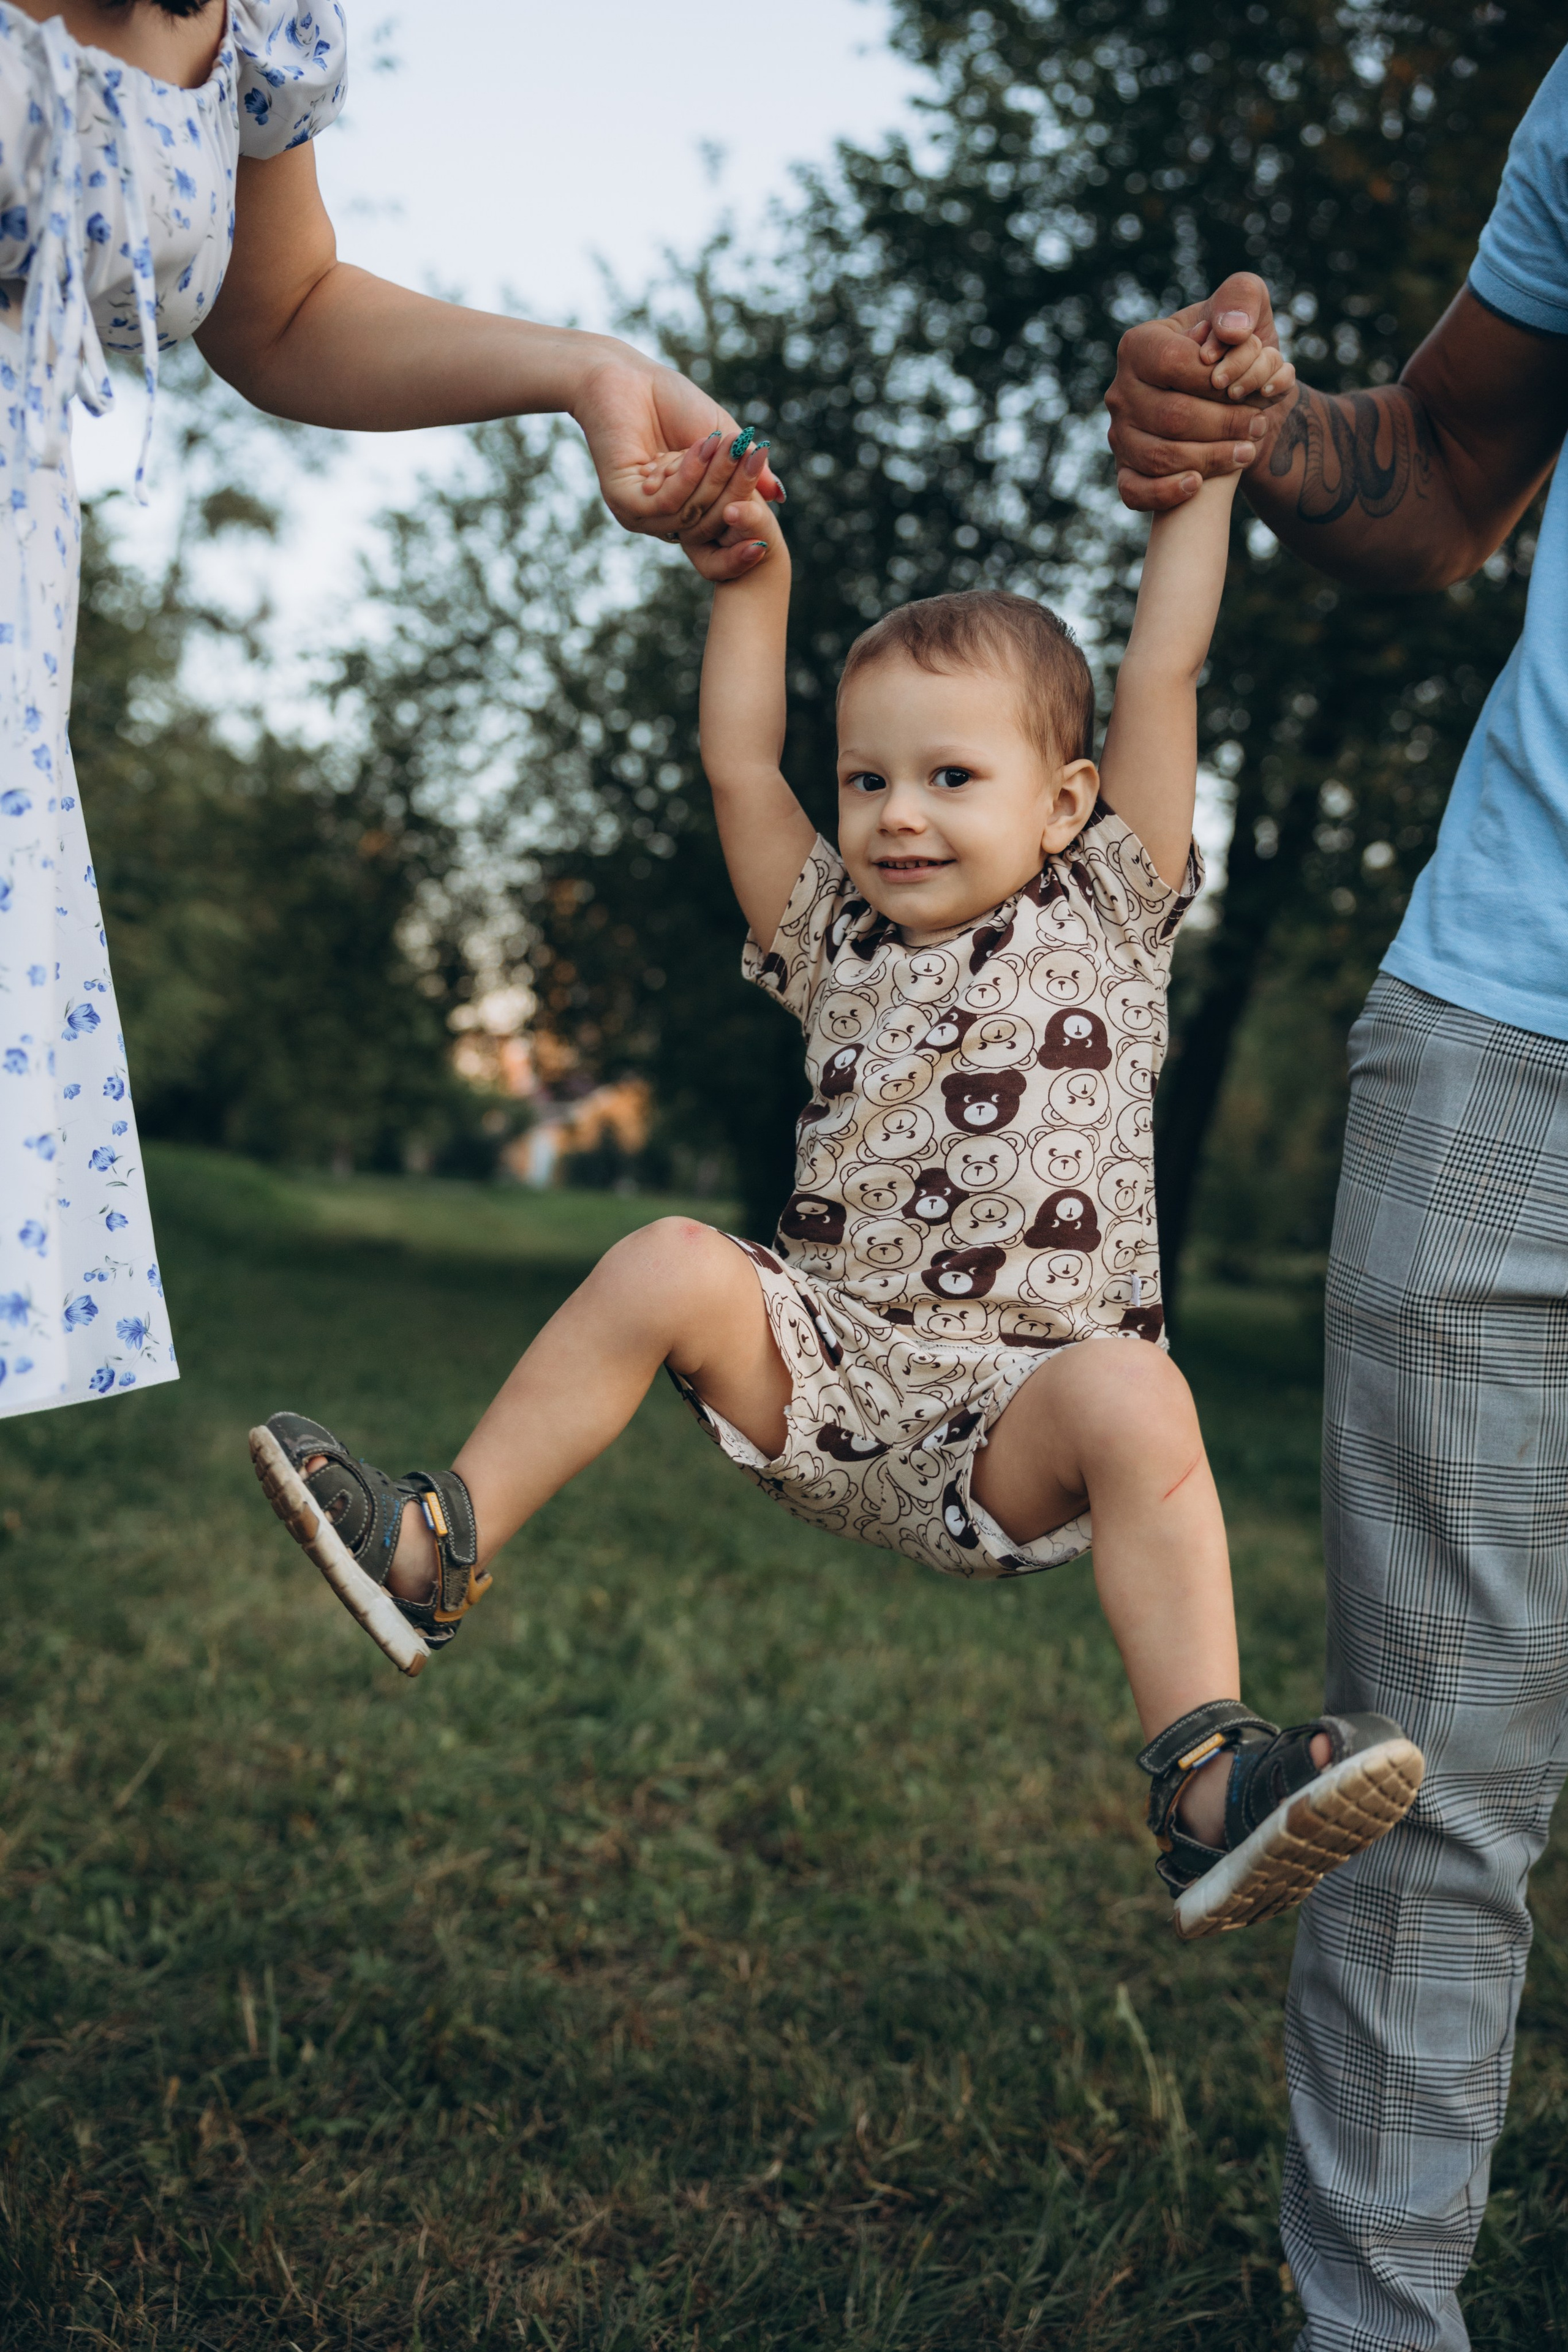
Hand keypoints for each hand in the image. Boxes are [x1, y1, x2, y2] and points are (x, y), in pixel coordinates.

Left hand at [572, 346, 784, 579]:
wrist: (627, 377)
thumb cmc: (672, 403)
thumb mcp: (722, 438)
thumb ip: (745, 468)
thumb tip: (778, 497)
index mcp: (684, 508)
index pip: (721, 523)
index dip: (744, 509)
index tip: (760, 465)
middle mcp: (661, 519)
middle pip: (709, 523)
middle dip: (733, 489)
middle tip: (747, 453)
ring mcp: (639, 514)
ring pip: (690, 514)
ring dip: (711, 477)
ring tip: (722, 441)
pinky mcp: (622, 501)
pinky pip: (666, 503)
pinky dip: (688, 475)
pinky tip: (700, 446)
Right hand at [1105, 272, 1295, 512]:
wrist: (1232, 397)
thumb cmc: (1236, 350)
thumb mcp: (1246, 310)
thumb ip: (1241, 298)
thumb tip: (1230, 332)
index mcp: (1139, 345)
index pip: (1174, 364)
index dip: (1218, 380)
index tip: (1254, 388)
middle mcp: (1120, 390)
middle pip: (1171, 415)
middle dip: (1223, 423)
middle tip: (1259, 424)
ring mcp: (1119, 433)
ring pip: (1159, 456)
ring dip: (1211, 458)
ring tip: (1247, 451)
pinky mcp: (1125, 470)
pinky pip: (1134, 491)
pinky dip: (1166, 493)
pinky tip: (1198, 484)